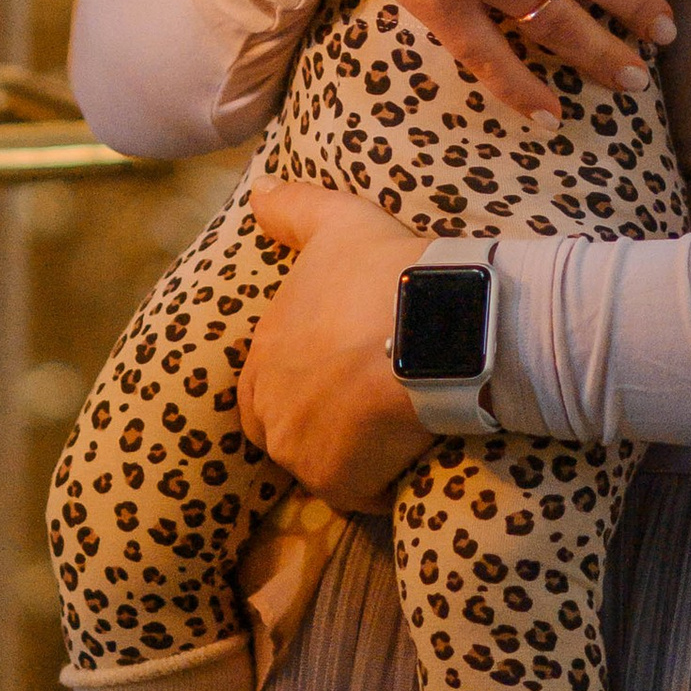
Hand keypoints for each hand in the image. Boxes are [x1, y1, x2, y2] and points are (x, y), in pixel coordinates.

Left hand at [238, 178, 434, 507]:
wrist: (434, 324)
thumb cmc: (385, 269)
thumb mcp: (338, 221)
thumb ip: (293, 208)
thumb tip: (256, 195)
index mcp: (265, 350)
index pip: (257, 390)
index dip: (294, 388)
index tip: (336, 382)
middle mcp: (270, 404)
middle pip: (286, 432)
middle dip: (318, 428)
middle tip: (366, 411)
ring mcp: (300, 448)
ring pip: (320, 465)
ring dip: (349, 458)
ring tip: (391, 435)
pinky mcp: (338, 481)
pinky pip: (359, 495)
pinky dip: (380, 486)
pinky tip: (408, 462)